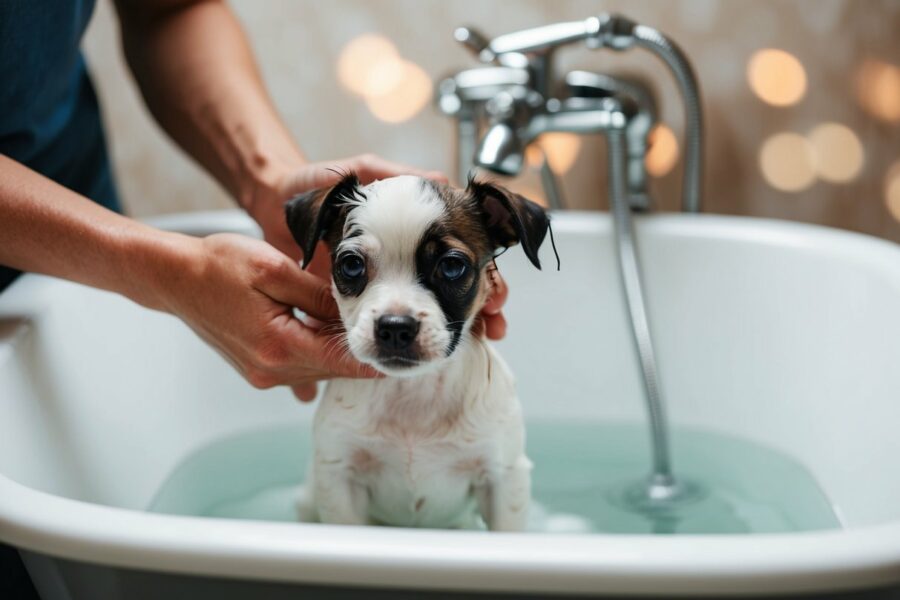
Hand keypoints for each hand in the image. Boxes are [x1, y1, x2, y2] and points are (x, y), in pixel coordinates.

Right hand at [161, 232, 378, 400]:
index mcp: (279, 346)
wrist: (176, 278)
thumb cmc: (219, 265)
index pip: (342, 363)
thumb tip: (354, 311)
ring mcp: (263, 374)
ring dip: (337, 352)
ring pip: (318, 370)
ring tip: (359, 327)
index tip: (400, 352)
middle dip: (359, 352)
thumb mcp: (275, 270)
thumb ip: (318, 295)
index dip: (375, 358)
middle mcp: (272, 369)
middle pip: (333, 370)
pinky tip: (323, 330)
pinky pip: (300, 366)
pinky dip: (316, 352)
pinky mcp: (258, 370)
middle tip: (388, 334)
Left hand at [246, 153, 508, 353]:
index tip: (494, 295)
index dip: (487, 273)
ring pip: (437, 307)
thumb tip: (438, 181)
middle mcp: (409, 252)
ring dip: (463, 327)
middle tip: (494, 325)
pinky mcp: (362, 300)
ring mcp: (390, 277)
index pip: (465, 249)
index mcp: (416, 221)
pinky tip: (433, 351)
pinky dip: (417, 340)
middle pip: (460, 283)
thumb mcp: (357, 171)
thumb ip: (394, 176)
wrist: (271, 203)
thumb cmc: (311, 179)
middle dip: (484, 306)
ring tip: (477, 340)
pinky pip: (394, 324)